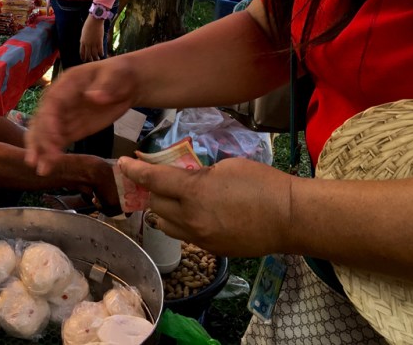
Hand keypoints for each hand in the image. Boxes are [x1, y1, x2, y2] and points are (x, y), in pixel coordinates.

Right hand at [25, 58, 138, 175]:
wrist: (127, 83)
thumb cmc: (119, 74)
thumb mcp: (116, 75)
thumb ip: (105, 85)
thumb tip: (94, 97)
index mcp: (67, 84)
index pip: (53, 103)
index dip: (49, 120)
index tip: (53, 139)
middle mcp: (60, 100)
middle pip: (43, 119)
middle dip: (39, 140)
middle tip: (37, 160)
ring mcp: (65, 115)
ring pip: (46, 133)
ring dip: (42, 150)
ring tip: (42, 170)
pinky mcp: (72, 128)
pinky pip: (58, 141)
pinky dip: (53, 153)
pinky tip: (49, 168)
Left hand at [80, 15, 105, 61]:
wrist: (94, 20)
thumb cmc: (88, 24)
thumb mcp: (83, 32)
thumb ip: (83, 39)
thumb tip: (84, 43)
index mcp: (82, 41)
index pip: (81, 51)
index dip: (83, 56)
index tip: (84, 60)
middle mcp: (87, 44)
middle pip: (88, 54)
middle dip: (89, 59)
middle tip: (91, 62)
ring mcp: (93, 43)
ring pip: (94, 54)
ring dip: (96, 58)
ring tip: (97, 60)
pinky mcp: (99, 41)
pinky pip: (100, 50)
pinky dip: (101, 53)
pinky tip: (102, 55)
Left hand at [119, 156, 290, 257]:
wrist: (289, 218)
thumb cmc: (262, 183)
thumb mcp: (226, 166)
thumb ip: (199, 172)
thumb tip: (185, 177)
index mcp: (193, 192)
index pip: (153, 180)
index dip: (135, 170)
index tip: (123, 163)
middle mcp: (190, 219)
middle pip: (155, 203)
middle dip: (151, 188)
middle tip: (154, 176)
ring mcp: (200, 238)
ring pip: (165, 224)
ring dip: (163, 208)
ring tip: (171, 196)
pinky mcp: (211, 250)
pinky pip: (185, 235)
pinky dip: (181, 222)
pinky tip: (194, 212)